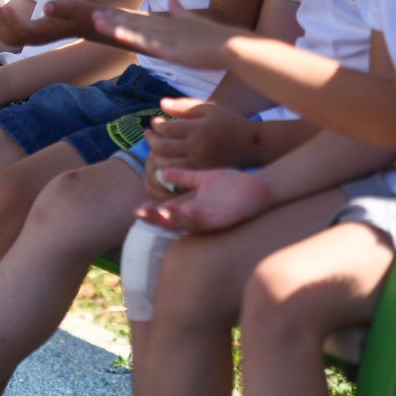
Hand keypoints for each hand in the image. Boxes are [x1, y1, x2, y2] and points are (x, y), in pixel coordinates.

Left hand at [0, 0, 100, 48]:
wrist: (88, 24)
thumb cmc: (80, 11)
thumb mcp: (74, 5)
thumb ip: (61, 7)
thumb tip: (48, 7)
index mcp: (47, 31)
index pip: (25, 31)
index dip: (12, 21)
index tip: (4, 7)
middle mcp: (39, 39)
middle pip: (13, 39)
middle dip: (0, 25)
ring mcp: (35, 39)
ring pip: (11, 40)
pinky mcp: (33, 36)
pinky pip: (13, 37)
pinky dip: (3, 27)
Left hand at [91, 0, 234, 68]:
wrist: (234, 46)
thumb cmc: (216, 38)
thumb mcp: (194, 21)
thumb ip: (181, 11)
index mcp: (169, 23)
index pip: (140, 18)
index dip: (121, 15)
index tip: (103, 11)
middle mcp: (165, 27)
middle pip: (134, 21)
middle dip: (113, 18)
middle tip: (91, 12)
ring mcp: (167, 37)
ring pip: (136, 29)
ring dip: (115, 25)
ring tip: (96, 20)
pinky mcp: (171, 48)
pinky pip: (146, 42)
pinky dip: (131, 37)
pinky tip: (116, 33)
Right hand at [138, 167, 273, 233]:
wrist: (258, 188)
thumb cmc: (233, 185)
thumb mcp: (204, 179)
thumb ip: (185, 177)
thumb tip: (164, 171)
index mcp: (192, 208)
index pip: (167, 213)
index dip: (152, 212)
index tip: (136, 208)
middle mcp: (197, 217)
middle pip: (171, 222)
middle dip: (154, 219)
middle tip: (138, 212)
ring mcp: (208, 221)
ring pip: (184, 224)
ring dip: (169, 220)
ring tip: (156, 212)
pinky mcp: (220, 221)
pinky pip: (201, 222)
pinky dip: (188, 218)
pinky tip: (178, 211)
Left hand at [147, 98, 256, 170]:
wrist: (252, 145)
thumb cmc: (228, 122)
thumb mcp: (208, 108)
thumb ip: (184, 106)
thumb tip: (161, 103)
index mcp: (199, 129)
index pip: (166, 129)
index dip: (156, 125)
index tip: (155, 121)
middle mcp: (198, 148)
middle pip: (162, 147)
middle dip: (150, 140)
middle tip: (148, 134)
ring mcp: (199, 165)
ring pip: (166, 165)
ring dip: (155, 155)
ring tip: (156, 147)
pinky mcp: (202, 175)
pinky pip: (177, 175)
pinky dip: (166, 169)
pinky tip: (166, 159)